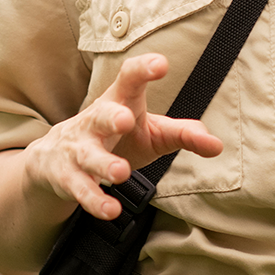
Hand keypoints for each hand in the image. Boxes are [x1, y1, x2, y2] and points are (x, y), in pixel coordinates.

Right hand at [21, 53, 223, 219]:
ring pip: (89, 156)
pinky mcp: (67, 176)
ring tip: (122, 173)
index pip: (128, 79)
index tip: (160, 64)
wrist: (56, 160)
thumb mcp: (152, 132)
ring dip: (104, 165)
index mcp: (119, 102)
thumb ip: (183, 134)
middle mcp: (96, 121)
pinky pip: (81, 189)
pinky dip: (95, 200)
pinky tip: (110, 210)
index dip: (143, 70)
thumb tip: (217, 145)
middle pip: (101, 115)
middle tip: (125, 120)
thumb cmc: (118, 138)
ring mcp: (79, 149)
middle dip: (111, 117)